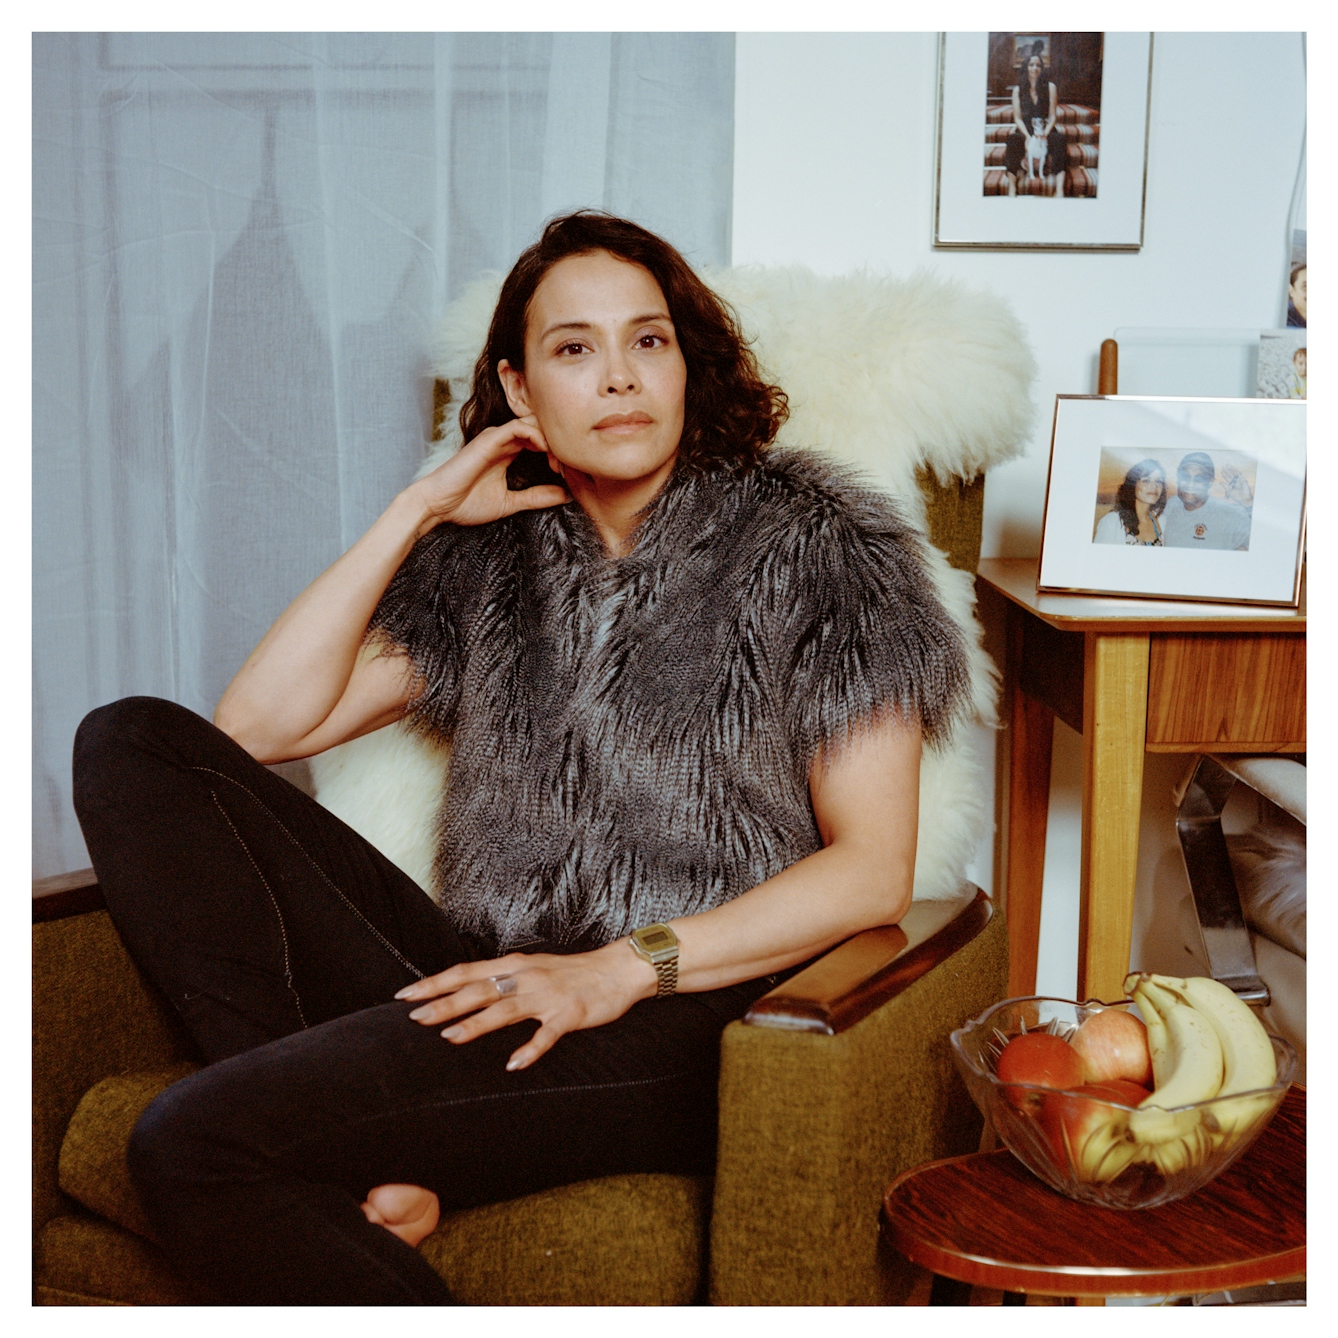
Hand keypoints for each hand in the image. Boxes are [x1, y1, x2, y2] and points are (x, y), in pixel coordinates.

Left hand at [394, 943, 656, 1069]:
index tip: (404, 994)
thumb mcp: (532, 969)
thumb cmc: (572, 972)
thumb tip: (466, 991)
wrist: (618, 969)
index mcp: (514, 966)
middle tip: (414, 1018)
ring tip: (449, 1038)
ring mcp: (547, 996)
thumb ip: (502, 978)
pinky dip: (530, 1049)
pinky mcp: (569, 1014)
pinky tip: (514, 1064)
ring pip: (506, 1009)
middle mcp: (526, 977)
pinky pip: (547, 1034)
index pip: (466, 972)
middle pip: (478, 989)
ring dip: (477, 1023)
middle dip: (444, 1003)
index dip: (435, 982)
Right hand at [405, 417, 569, 537]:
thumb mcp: (511, 503)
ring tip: (558, 462)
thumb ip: (537, 497)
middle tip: (568, 466)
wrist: (437, 505)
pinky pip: (519, 427)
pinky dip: (537, 436)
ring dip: (551, 440)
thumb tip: (566, 495)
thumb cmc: (465, 504)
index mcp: (508, 453)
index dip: (558, 453)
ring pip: (533, 424)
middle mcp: (503, 441)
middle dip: (559, 444)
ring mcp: (496, 438)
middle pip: (540, 429)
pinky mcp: (489, 439)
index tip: (567, 473)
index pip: (541, 441)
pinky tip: (546, 452)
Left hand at [1221, 463, 1253, 507]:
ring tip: (1227, 465)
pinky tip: (1232, 468)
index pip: (1228, 478)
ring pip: (1234, 473)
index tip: (1221, 471)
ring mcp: (1240, 480)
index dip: (1225, 475)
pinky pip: (1238, 474)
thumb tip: (1220, 482)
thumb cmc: (1237, 497)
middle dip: (1227, 471)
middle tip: (1223, 466)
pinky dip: (1235, 471)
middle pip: (1231, 475)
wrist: (1244, 499)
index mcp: (1233, 485)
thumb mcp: (1229, 491)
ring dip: (1231, 469)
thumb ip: (1225, 486)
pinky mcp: (1243, 479)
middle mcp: (1236, 481)